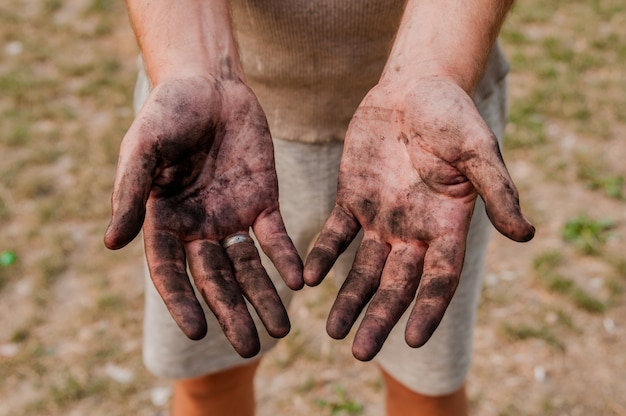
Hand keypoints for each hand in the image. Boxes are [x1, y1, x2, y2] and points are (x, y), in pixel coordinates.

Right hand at [104, 75, 302, 357]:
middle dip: (231, 312)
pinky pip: (275, 238)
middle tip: (249, 347)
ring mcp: (232, 217)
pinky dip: (285, 259)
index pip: (170, 271)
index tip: (197, 329)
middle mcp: (199, 228)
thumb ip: (130, 193)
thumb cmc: (168, 113)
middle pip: (215, 278)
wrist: (210, 85)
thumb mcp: (143, 149)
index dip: (182, 300)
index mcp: (163, 221)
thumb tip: (111, 243)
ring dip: (263, 297)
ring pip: (248, 267)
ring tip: (280, 331)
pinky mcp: (263, 202)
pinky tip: (298, 282)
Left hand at [304, 76, 533, 360]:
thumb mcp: (478, 149)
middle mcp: (414, 229)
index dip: (428, 308)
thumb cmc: (452, 115)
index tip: (412, 338)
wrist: (414, 88)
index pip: (439, 278)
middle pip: (397, 284)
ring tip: (332, 330)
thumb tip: (526, 235)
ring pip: (364, 268)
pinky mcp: (352, 199)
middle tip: (358, 351)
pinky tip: (309, 278)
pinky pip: (336, 234)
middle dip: (379, 316)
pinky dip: (324, 255)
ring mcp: (381, 217)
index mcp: (447, 224)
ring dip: (349, 298)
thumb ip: (497, 189)